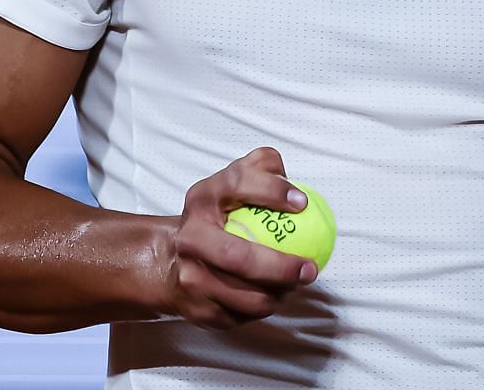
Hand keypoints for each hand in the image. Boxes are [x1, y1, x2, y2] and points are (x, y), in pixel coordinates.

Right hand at [164, 147, 318, 328]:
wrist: (175, 255)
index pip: (239, 184)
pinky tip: (274, 295)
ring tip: (295, 285)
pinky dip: (261, 309)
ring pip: (241, 296)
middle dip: (279, 267)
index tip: (302, 203)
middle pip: (236, 257)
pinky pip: (238, 316)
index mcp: (203, 198)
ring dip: (275, 295)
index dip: (272, 191)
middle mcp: (190, 237)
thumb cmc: (220, 213)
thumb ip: (265, 166)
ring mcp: (189, 275)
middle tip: (309, 269)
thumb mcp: (237, 179)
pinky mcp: (194, 308)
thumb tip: (296, 187)